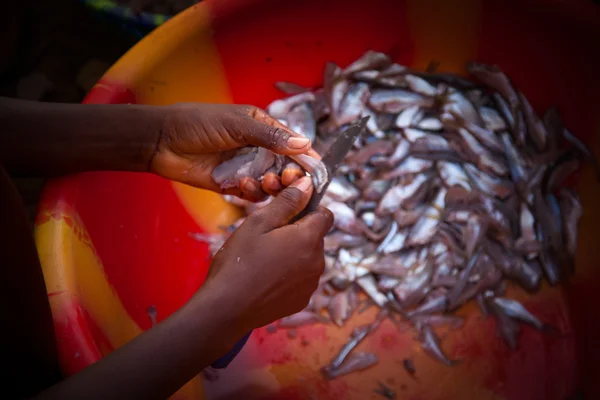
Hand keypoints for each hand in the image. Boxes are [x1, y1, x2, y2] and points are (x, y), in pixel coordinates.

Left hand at [151, 103, 317, 200]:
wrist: (162, 142)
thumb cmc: (198, 124)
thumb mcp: (237, 125)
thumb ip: (271, 137)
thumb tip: (305, 144)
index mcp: (262, 127)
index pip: (292, 144)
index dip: (305, 158)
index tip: (316, 172)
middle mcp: (257, 149)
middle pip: (285, 167)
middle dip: (289, 175)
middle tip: (287, 179)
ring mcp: (245, 168)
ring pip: (271, 183)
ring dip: (272, 185)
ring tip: (264, 182)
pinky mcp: (232, 185)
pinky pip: (252, 194)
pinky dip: (253, 193)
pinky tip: (242, 186)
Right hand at [202, 176, 333, 329]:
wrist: (226, 308)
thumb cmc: (239, 261)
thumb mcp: (259, 222)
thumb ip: (288, 202)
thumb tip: (308, 184)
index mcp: (309, 239)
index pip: (326, 214)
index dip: (308, 209)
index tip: (286, 212)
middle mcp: (317, 262)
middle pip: (315, 237)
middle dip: (297, 232)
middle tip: (267, 236)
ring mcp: (311, 284)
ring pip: (309, 257)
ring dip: (294, 253)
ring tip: (264, 259)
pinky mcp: (302, 300)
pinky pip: (302, 278)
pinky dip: (290, 274)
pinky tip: (266, 278)